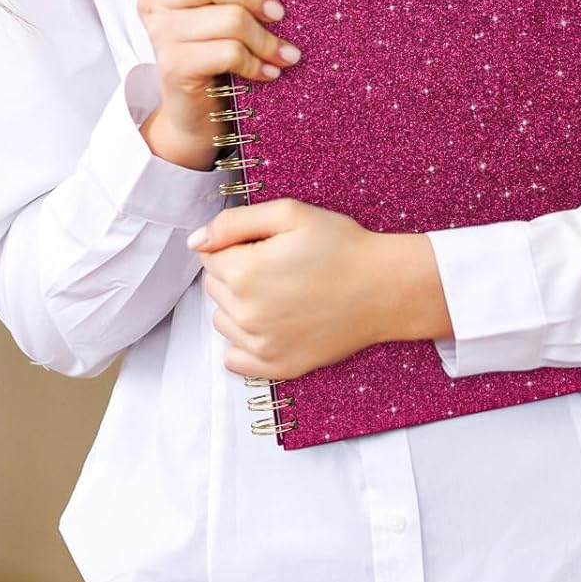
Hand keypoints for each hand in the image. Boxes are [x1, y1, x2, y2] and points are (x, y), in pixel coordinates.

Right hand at [135, 0, 300, 167]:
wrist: (197, 115)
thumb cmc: (218, 55)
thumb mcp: (222, 14)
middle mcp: (156, 1)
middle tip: (279, 13)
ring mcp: (160, 35)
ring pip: (228, 19)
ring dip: (265, 40)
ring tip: (286, 54)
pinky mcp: (173, 66)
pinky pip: (228, 52)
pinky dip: (257, 63)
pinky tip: (269, 72)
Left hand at [190, 199, 402, 380]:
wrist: (384, 288)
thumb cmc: (340, 246)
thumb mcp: (290, 214)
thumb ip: (235, 222)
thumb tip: (196, 241)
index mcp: (244, 272)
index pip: (209, 255)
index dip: (236, 243)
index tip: (266, 243)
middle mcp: (245, 314)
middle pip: (214, 286)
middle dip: (236, 271)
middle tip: (278, 263)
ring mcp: (260, 345)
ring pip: (222, 319)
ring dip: (239, 304)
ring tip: (279, 291)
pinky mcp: (276, 367)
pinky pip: (234, 358)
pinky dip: (244, 340)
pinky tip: (271, 322)